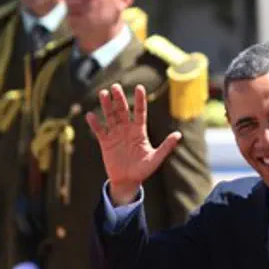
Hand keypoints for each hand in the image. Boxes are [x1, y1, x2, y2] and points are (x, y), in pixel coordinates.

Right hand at [86, 84, 181, 204]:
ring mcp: (115, 135)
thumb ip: (166, 147)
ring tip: (103, 94)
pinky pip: (99, 131)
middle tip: (115, 87)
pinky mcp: (106, 143)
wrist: (127, 182)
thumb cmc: (143, 170)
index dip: (139, 100)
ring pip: (110, 117)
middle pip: (122, 110)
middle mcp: (127, 129)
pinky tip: (90, 115)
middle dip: (119, 99)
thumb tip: (178, 135)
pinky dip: (95, 124)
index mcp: (139, 131)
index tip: (139, 87)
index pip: (140, 112)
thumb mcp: (155, 159)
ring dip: (106, 105)